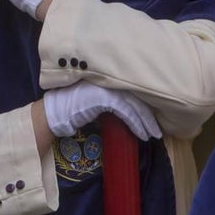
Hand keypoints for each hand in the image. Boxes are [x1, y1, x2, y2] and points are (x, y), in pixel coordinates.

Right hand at [43, 81, 161, 140]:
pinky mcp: (105, 98)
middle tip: (158, 131)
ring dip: (146, 123)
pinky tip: (141, 134)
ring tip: (153, 135)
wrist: (56, 111)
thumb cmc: (73, 108)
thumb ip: (113, 103)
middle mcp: (110, 81)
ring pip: (135, 106)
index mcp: (109, 79)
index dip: (146, 106)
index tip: (153, 121)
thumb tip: (132, 114)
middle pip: (138, 98)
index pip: (133, 92)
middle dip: (149, 116)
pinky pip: (127, 112)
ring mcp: (107, 88)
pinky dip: (136, 124)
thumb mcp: (97, 102)